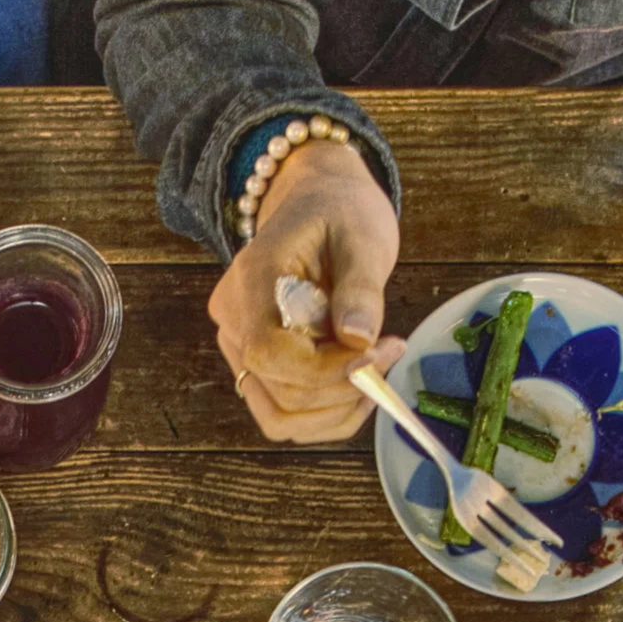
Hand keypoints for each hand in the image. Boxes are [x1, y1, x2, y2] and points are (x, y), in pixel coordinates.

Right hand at [210, 138, 403, 443]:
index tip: (379, 352)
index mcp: (252, 279)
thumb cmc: (341, 213)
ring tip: (375, 371)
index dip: (325, 369)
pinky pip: (283, 414)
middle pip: (279, 392)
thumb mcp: (362, 237)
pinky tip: (358, 384)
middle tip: (390, 352)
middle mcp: (232, 320)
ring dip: (335, 411)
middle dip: (343, 389)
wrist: (316, 204)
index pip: (270, 352)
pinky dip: (326, 415)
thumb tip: (359, 339)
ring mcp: (237, 348)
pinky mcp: (254, 367)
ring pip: (278, 417)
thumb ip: (360, 289)